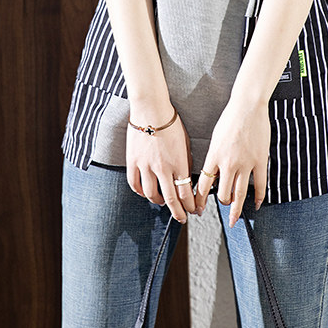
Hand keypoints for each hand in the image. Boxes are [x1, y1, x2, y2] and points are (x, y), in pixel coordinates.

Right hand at [126, 102, 196, 222]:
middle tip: (182, 218)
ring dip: (159, 202)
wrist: (151, 109)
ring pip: (151, 195)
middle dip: (179, 213)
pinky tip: (145, 192)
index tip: (194, 211)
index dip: (191, 206)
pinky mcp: (133, 162)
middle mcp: (163, 168)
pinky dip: (141, 192)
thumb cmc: (171, 123)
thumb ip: (185, 162)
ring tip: (162, 202)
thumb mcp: (185, 143)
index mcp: (179, 163)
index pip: (186, 193)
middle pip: (171, 200)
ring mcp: (146, 166)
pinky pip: (135, 184)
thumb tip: (186, 178)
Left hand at [194, 94, 269, 227]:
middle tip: (222, 207)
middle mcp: (228, 163)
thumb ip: (214, 156)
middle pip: (222, 194)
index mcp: (214, 156)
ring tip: (234, 218)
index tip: (198, 208)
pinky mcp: (259, 161)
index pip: (203, 185)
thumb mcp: (215, 138)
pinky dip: (258, 198)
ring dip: (236, 209)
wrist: (247, 106)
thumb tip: (212, 171)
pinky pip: (259, 185)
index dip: (199, 200)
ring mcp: (245, 164)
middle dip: (221, 203)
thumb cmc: (230, 118)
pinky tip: (256, 205)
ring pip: (239, 194)